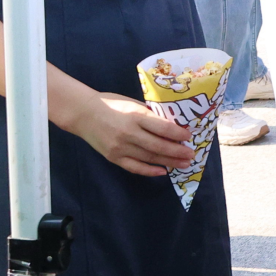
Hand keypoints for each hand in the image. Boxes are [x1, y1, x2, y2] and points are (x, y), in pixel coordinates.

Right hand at [68, 93, 193, 176]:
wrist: (83, 113)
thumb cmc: (112, 104)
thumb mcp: (134, 104)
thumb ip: (150, 116)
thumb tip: (172, 127)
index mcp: (136, 116)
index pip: (163, 128)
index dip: (178, 134)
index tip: (189, 137)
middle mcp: (128, 133)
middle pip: (158, 146)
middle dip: (177, 152)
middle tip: (191, 155)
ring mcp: (120, 147)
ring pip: (149, 158)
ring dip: (168, 162)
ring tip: (183, 164)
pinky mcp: (113, 157)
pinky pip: (134, 167)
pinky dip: (149, 170)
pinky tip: (162, 171)